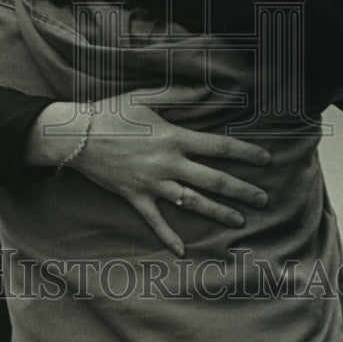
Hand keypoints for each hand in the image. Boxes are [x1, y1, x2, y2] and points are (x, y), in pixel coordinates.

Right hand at [25, 92, 270, 256]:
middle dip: (241, 190)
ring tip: (239, 221)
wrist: (76, 136)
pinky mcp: (135, 197)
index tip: (266, 160)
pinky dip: (169, 236)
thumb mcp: (145, 97)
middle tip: (263, 199)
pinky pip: (155, 221)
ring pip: (192, 202)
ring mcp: (152, 183)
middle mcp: (168, 163)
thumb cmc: (111, 113)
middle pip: (213, 179)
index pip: (218, 147)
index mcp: (174, 137)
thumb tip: (208, 90)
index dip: (245, 153)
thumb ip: (178, 94)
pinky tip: (183, 251)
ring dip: (217, 212)